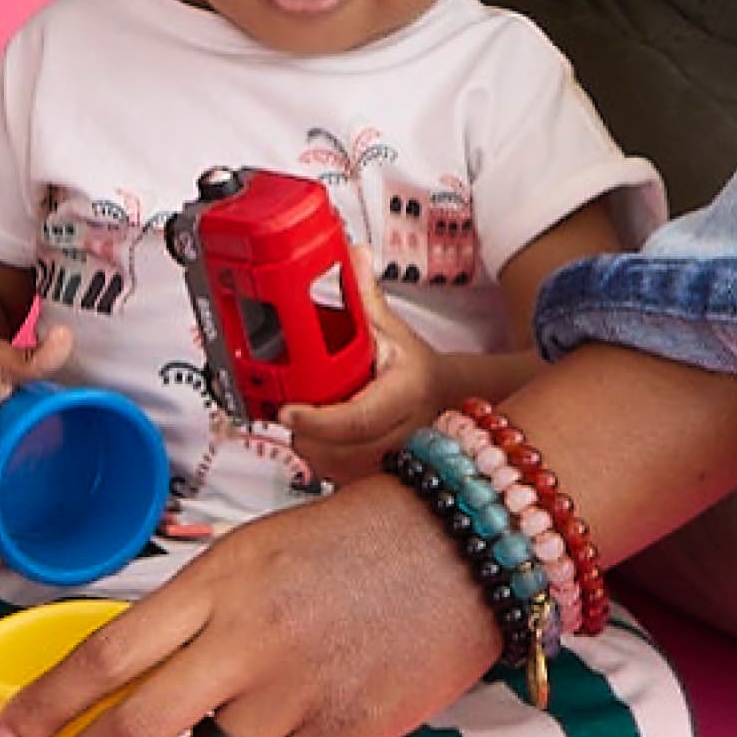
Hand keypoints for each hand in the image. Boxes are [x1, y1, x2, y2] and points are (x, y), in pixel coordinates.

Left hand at [0, 477, 502, 736]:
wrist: (460, 542)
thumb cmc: (353, 537)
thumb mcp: (253, 553)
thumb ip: (193, 612)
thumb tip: (131, 670)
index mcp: (213, 584)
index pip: (105, 654)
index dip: (45, 705)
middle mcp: (243, 642)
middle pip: (134, 727)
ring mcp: (294, 696)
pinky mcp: (342, 736)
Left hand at [278, 246, 442, 480]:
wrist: (450, 398)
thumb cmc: (414, 366)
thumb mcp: (389, 326)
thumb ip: (363, 293)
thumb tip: (351, 254)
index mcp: (404, 392)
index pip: (355, 418)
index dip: (316, 419)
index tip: (286, 410)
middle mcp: (406, 433)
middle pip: (342, 452)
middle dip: (306, 434)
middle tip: (288, 413)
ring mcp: (400, 461)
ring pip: (342, 472)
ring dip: (315, 452)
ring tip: (304, 426)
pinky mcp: (389, 478)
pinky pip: (348, 483)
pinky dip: (328, 466)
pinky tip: (322, 444)